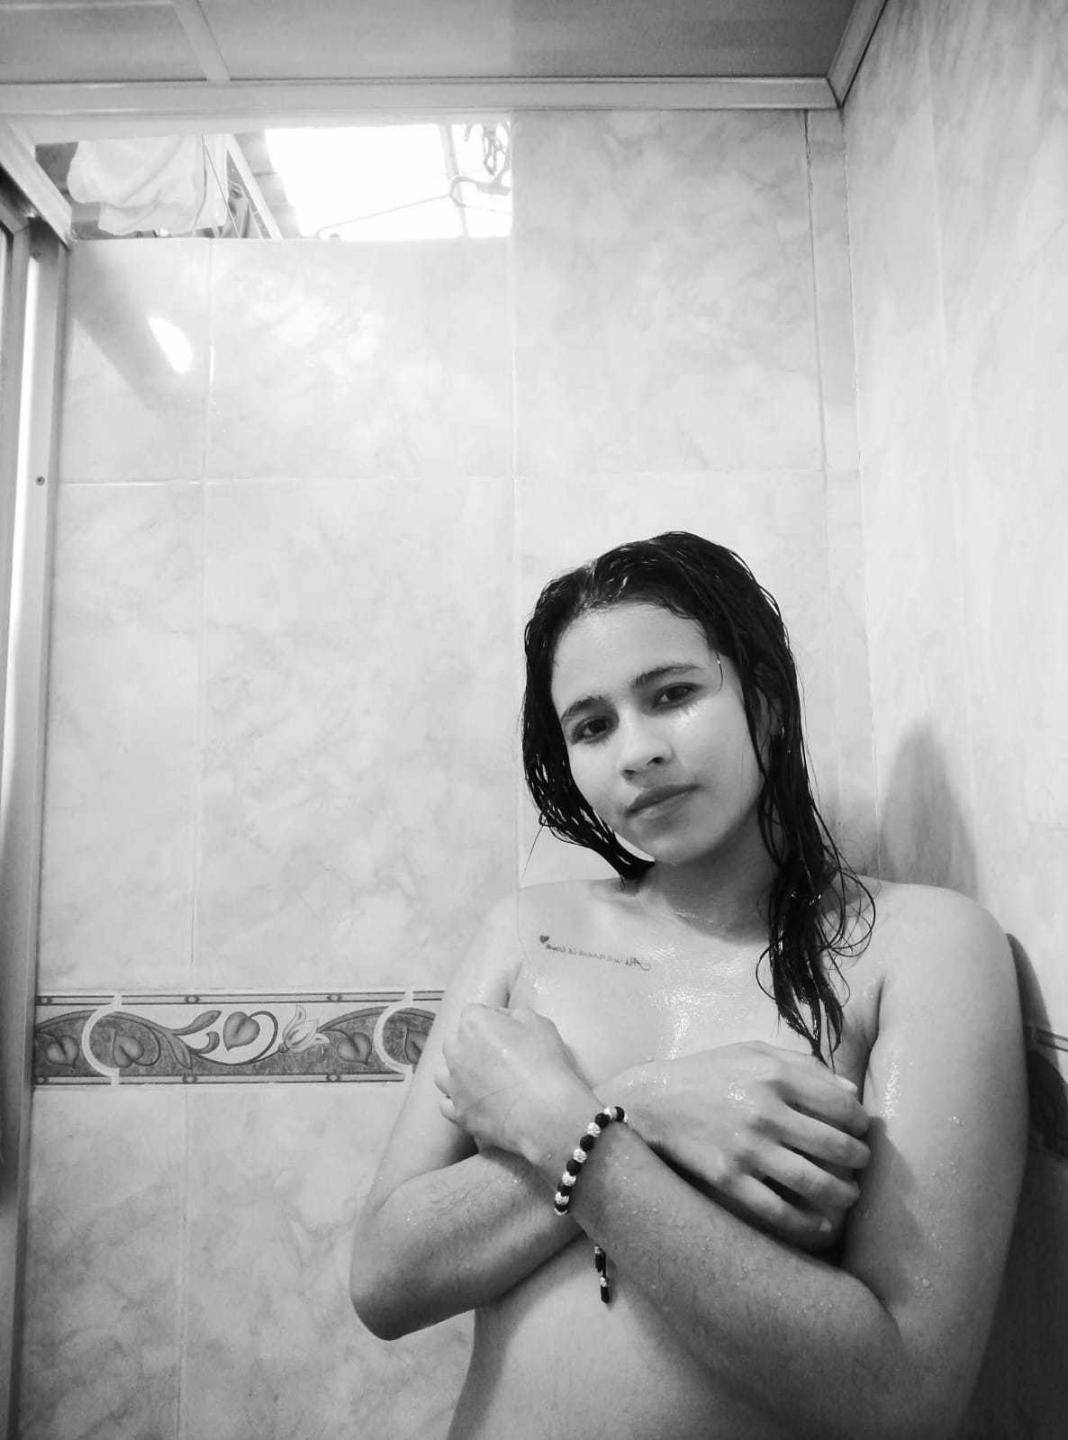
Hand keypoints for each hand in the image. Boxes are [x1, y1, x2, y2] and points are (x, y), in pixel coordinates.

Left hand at [435, 1004, 594, 1165]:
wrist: (544, 1112)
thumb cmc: (544, 1064)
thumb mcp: (538, 1023)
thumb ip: (515, 1015)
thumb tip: (503, 1019)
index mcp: (474, 1024)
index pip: (474, 1013)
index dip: (491, 1021)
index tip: (507, 1032)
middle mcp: (456, 1052)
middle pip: (455, 1041)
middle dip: (471, 1045)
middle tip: (497, 1055)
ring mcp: (454, 1085)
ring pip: (444, 1073)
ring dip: (458, 1073)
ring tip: (480, 1080)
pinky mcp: (458, 1113)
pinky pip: (446, 1104)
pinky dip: (457, 1101)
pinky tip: (473, 1102)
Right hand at [609, 1042, 870, 1250]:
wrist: (650, 1103)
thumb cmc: (706, 1073)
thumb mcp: (751, 1052)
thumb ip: (803, 1064)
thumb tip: (851, 1092)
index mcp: (775, 1076)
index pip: (842, 1107)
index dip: (861, 1123)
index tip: (862, 1131)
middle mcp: (766, 1112)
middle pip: (836, 1146)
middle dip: (858, 1159)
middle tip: (861, 1164)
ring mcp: (747, 1149)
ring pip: (815, 1183)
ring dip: (842, 1194)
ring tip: (849, 1195)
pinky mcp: (729, 1180)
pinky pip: (780, 1211)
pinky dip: (808, 1223)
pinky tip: (821, 1224)